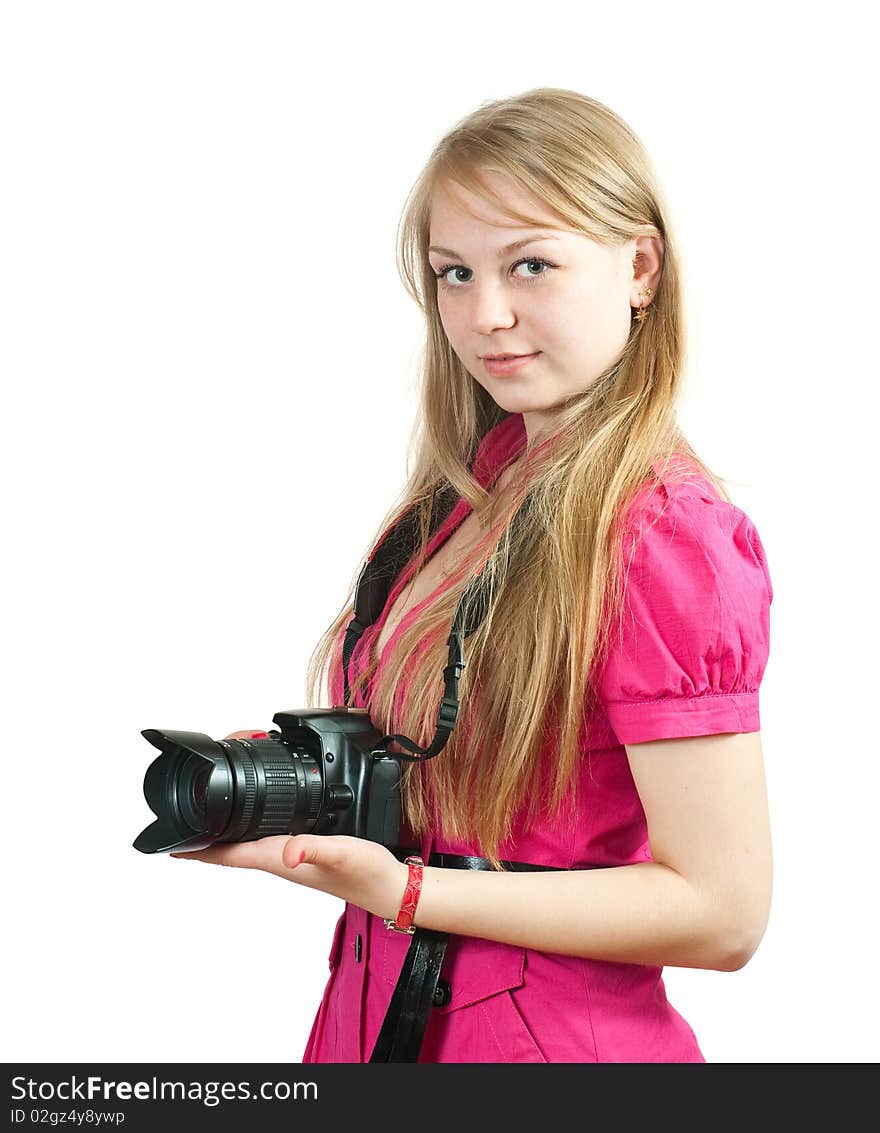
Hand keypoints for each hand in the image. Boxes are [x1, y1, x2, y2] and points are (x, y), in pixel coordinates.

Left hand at [168, 731, 407, 918]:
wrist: (390, 887)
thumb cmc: (367, 874)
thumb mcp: (342, 853)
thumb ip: (314, 849)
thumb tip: (287, 852)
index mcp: (279, 858)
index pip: (228, 854)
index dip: (197, 849)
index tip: (170, 844)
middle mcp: (279, 859)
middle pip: (229, 849)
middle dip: (203, 838)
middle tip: (182, 822)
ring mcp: (290, 857)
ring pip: (246, 843)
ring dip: (224, 832)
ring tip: (206, 818)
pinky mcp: (304, 851)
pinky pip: (267, 839)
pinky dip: (252, 826)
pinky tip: (256, 817)